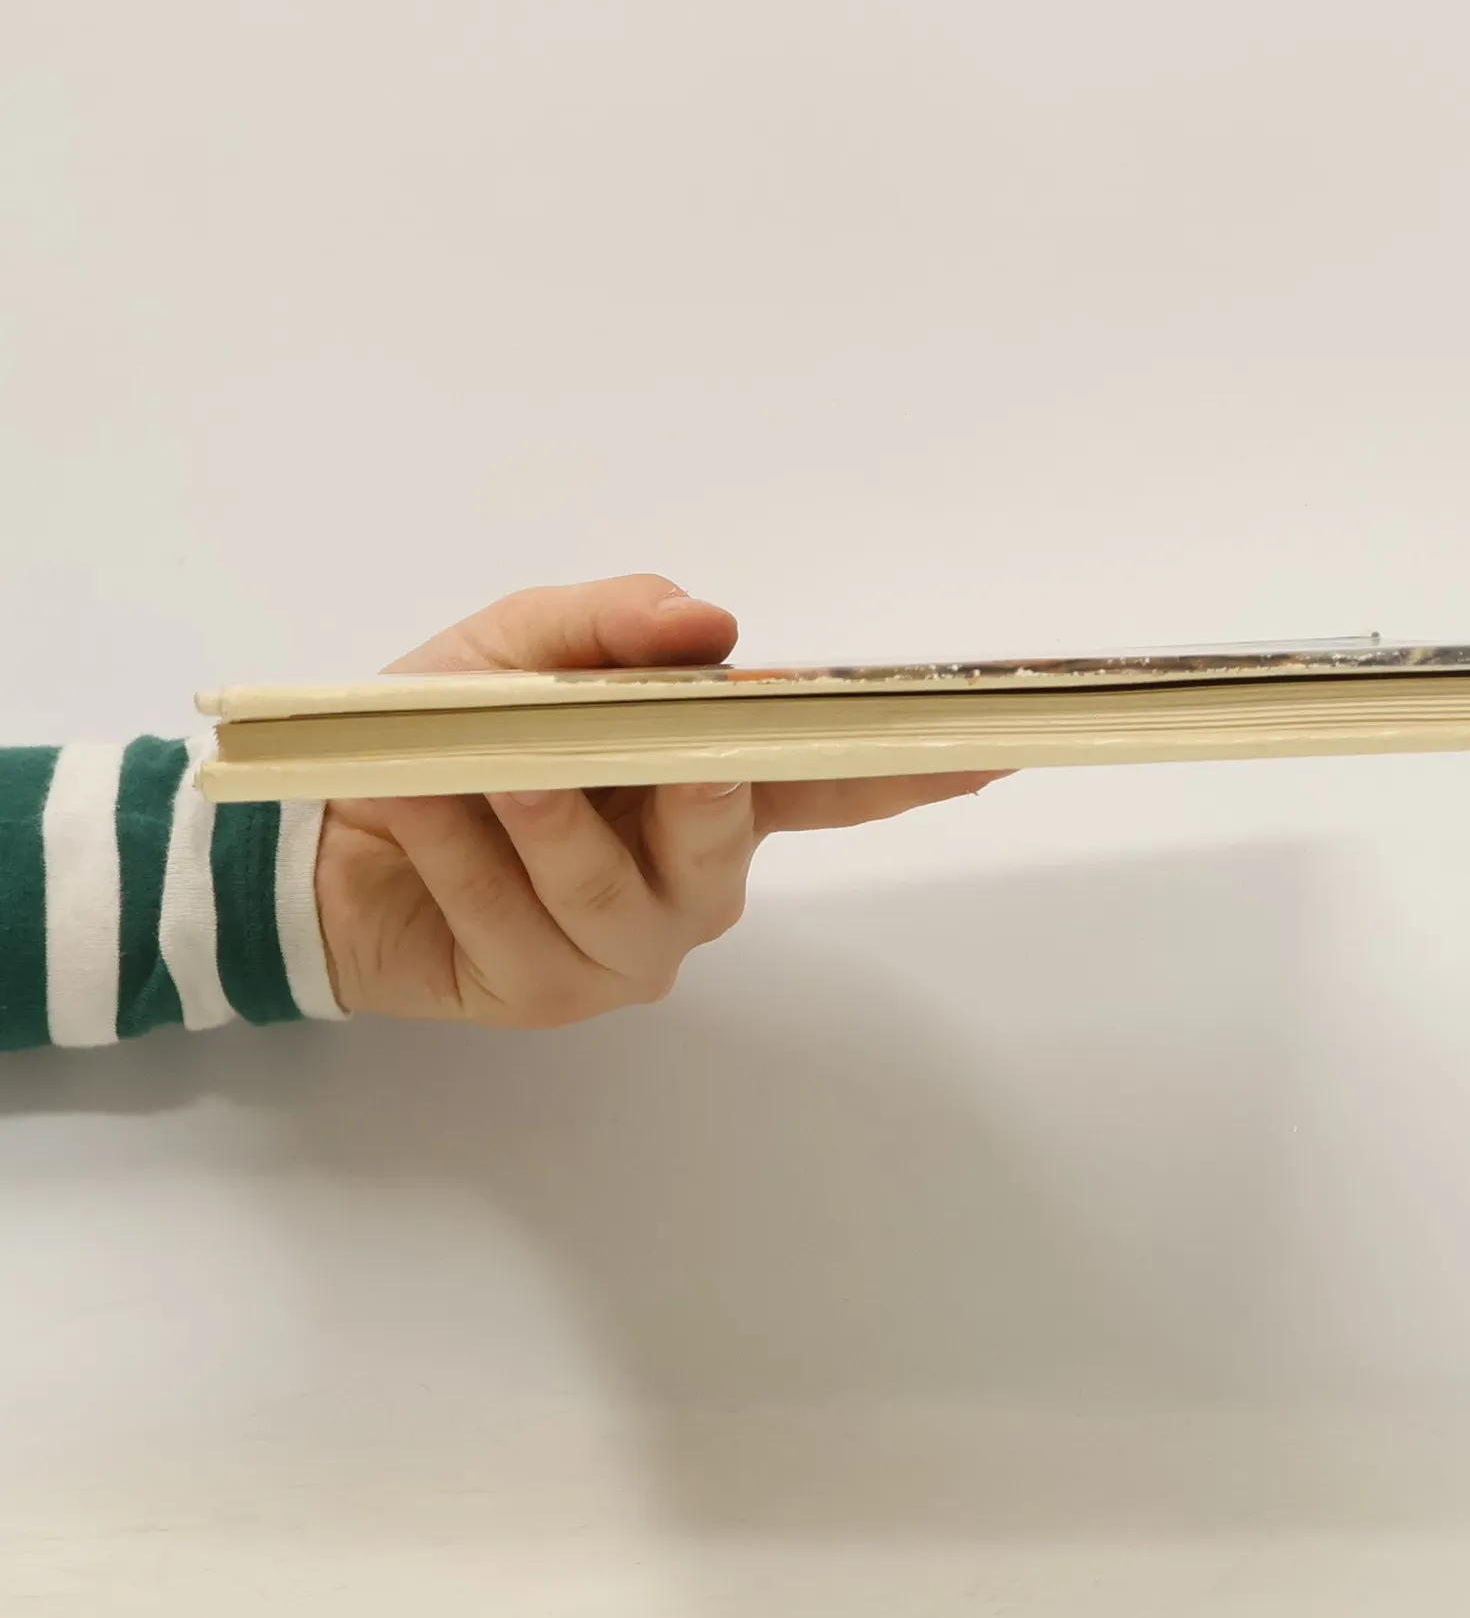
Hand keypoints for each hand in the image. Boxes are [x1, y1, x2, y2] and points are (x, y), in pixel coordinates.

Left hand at [313, 575, 1004, 1024]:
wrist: (327, 834)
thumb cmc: (452, 730)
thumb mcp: (521, 647)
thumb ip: (614, 625)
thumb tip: (715, 623)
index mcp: (710, 789)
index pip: (829, 781)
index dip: (911, 766)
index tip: (995, 744)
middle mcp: (692, 876)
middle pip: (732, 840)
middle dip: (702, 792)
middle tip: (681, 753)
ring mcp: (629, 946)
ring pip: (614, 892)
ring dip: (543, 818)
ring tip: (473, 767)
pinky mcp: (551, 993)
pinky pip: (515, 922)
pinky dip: (457, 853)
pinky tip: (411, 802)